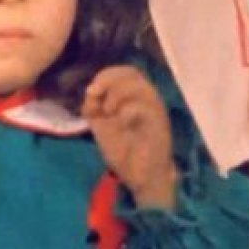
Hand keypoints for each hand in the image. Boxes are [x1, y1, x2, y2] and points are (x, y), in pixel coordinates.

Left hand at [82, 65, 177, 208]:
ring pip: (138, 85)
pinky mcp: (159, 122)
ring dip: (116, 95)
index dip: (105, 76)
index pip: (124, 72)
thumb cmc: (125, 151)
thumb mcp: (102, 126)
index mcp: (135, 96)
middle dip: (108, 80)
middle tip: (94, 95)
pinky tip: (120, 123)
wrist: (143, 177)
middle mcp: (148, 98)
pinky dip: (126, 111)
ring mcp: (155, 109)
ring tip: (107, 111)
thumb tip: (90, 94)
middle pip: (131, 72)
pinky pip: (143, 106)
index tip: (90, 93)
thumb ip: (94, 108)